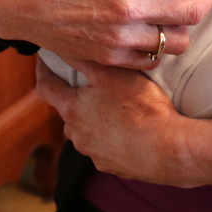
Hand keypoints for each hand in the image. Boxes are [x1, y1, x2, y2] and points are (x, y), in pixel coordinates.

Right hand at [0, 0, 211, 67]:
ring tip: (177, 10)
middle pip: (194, 11)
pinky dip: (160, 46)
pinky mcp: (110, 59)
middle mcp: (129, 9)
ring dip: (185, 25)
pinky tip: (154, 29)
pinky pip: (153, 59)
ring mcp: (120, 38)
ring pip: (178, 41)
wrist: (20, 0)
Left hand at [35, 57, 211, 186]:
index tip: (44, 60)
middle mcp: (76, 133)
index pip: (45, 86)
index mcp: (72, 109)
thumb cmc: (141, 107)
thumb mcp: (112, 73)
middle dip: (72, 96)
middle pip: (66, 110)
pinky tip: (125, 128)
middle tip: (88, 82)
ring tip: (111, 106)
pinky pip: (102, 147)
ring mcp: (92, 152)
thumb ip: (84, 59)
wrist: (168, 148)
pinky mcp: (109, 165)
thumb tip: (63, 46)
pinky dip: (107, 136)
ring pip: (83, 130)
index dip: (43, 70)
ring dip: (90, 118)